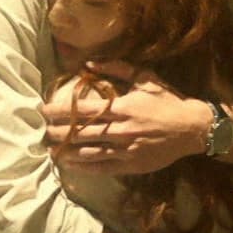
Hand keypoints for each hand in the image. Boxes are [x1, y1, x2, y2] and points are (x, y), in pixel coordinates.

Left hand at [44, 61, 208, 174]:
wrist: (193, 128)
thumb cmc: (168, 100)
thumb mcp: (145, 78)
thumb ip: (116, 68)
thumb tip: (88, 64)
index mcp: (123, 107)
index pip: (83, 111)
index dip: (60, 111)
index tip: (43, 110)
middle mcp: (122, 130)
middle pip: (81, 133)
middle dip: (58, 133)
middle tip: (40, 132)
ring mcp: (126, 150)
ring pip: (89, 152)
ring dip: (67, 152)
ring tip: (49, 150)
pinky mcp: (132, 165)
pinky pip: (103, 168)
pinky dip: (84, 167)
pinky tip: (70, 165)